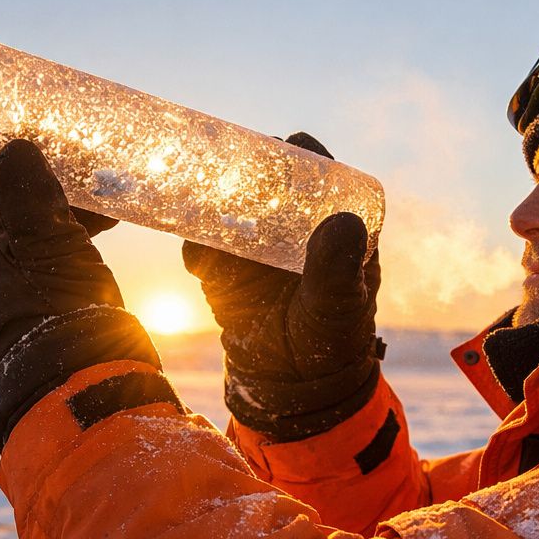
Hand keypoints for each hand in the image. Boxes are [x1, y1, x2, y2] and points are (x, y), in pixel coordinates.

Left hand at [0, 139, 158, 448]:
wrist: (79, 399)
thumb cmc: (60, 321)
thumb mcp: (53, 246)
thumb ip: (32, 196)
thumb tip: (13, 151)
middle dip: (8, 174)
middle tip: (42, 141)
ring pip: (10, 234)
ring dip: (40, 208)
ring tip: (86, 185)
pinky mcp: (18, 318)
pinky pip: (27, 263)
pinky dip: (51, 239)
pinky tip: (96, 225)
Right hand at [182, 133, 380, 440]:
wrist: (291, 389)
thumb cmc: (328, 346)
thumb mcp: (336, 307)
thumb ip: (337, 268)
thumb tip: (341, 220)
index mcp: (331, 223)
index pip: (314, 171)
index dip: (296, 153)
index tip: (281, 149)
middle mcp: (291, 225)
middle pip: (261, 178)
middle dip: (240, 172)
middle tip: (225, 175)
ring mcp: (254, 246)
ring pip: (225, 207)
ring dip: (210, 207)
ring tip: (209, 227)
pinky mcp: (224, 270)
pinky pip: (202, 245)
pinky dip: (196, 247)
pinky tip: (201, 265)